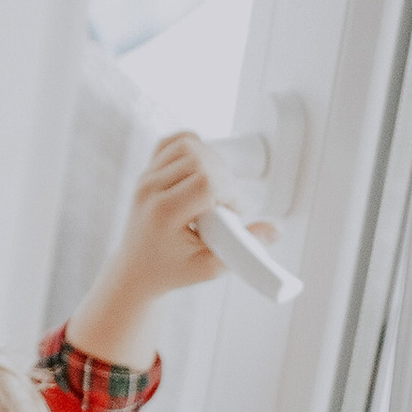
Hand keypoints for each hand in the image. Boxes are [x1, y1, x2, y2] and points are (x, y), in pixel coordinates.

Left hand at [67, 132, 272, 370]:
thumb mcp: (211, 267)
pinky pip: (170, 142)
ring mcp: (146, 177)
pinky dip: (191, 146)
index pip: (205, 182)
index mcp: (163, 213)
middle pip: (199, 160)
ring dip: (212, 162)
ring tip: (215, 189)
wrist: (136, 269)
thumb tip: (274, 229)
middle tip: (225, 204)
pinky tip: (201, 167)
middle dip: (224, 179)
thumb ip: (245, 249)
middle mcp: (150, 189)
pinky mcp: (147, 170)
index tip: (233, 212)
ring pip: (187, 145)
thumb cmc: (170, 269)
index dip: (229, 194)